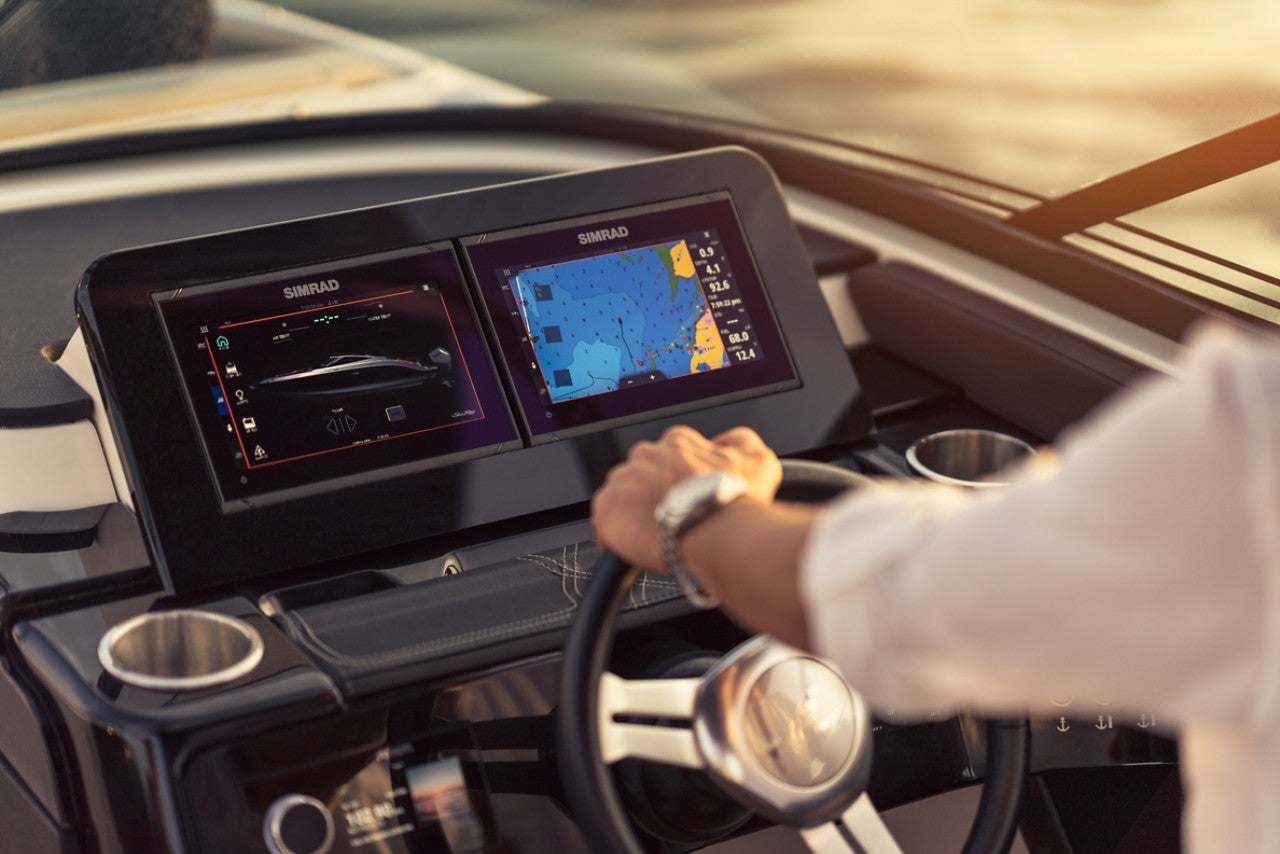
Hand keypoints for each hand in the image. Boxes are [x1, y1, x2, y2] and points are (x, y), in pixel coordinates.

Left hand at [591, 425, 781, 571]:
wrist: (714, 534)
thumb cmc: (735, 503)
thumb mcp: (759, 461)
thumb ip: (742, 441)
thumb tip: (727, 441)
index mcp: (677, 442)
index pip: (671, 455)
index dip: (680, 479)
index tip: (688, 496)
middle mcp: (646, 454)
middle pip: (645, 473)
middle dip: (657, 493)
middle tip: (675, 518)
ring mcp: (624, 480)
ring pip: (624, 494)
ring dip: (637, 511)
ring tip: (658, 534)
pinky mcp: (607, 508)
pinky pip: (605, 518)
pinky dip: (617, 531)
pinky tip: (638, 543)